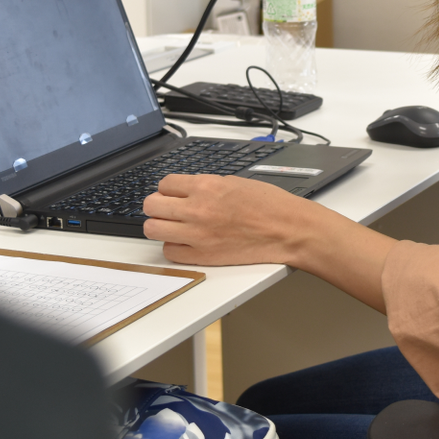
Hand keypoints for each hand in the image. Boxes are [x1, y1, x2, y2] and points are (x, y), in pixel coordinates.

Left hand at [141, 174, 317, 266]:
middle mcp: (197, 209)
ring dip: (161, 226)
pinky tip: (186, 242)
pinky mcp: (203, 256)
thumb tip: (185, 191)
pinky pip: (170, 252)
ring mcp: (197, 235)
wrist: (287, 230)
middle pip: (151, 206)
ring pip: (153, 229)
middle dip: (158, 206)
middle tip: (169, 210)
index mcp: (206, 186)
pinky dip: (174, 247)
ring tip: (174, 226)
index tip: (174, 194)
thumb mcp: (234, 182)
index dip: (168, 189)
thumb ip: (205, 186)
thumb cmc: (269, 205)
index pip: (164, 184)